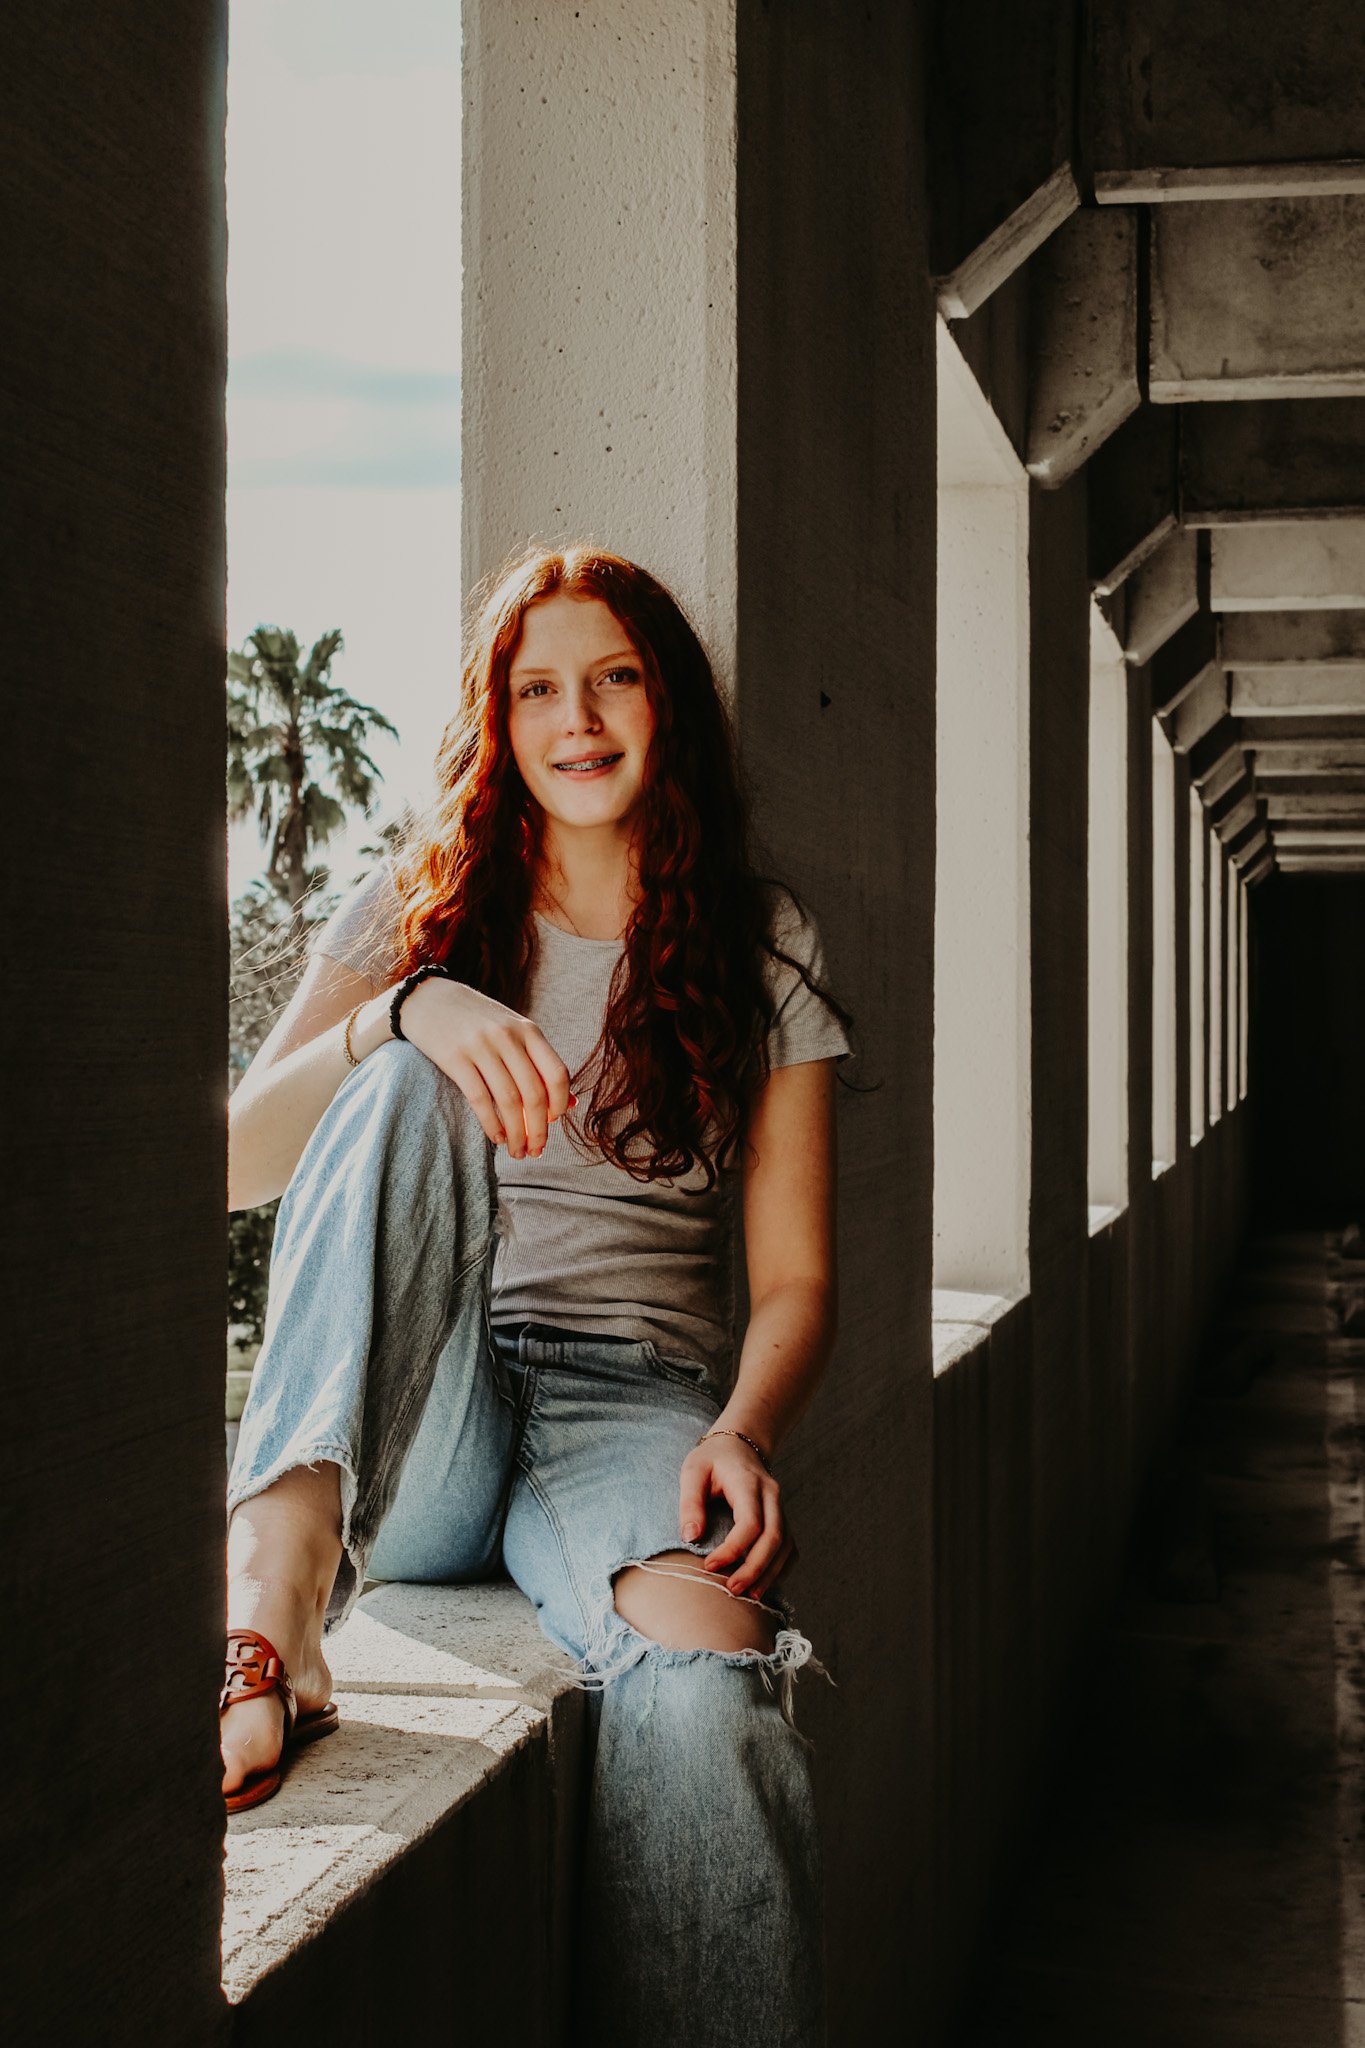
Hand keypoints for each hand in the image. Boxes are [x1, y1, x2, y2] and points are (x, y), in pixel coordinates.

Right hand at [395, 976, 573, 1157]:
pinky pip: (480, 1100)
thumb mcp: (512, 1032)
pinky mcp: (455, 1058)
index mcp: (528, 1030)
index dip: (560, 1103)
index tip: (553, 1122)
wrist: (429, 999)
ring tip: (518, 1151)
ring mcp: (481, 1047)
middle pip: (533, 1094)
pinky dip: (492, 1124)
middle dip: (538, 1129)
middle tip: (536, 1150)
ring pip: (509, 1101)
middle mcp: (507, 1037)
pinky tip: (496, 1137)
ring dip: (517, 1133)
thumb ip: (539, 1064)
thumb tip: (571, 1105)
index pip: (556, 1073)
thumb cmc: (477, 1021)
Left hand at [678, 1433, 796, 1604]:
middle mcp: (772, 1496)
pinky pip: (788, 1548)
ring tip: (749, 1597)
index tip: (709, 1566)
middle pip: (774, 1538)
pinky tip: (762, 1585)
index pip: (751, 1523)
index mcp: (750, 1483)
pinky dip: (779, 1569)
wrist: (739, 1445)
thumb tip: (691, 1538)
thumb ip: (690, 1503)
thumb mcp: (693, 1472)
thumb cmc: (712, 1460)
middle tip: (732, 1591)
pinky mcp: (781, 1519)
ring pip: (785, 1546)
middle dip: (755, 1569)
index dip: (733, 1549)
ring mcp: (780, 1508)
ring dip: (769, 1574)